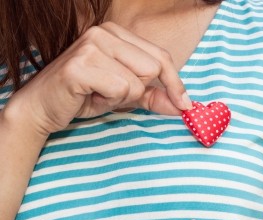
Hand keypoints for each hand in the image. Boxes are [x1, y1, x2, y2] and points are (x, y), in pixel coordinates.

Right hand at [4, 22, 191, 135]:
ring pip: (137, 82)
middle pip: (153, 68)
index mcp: (116, 33)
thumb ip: (153, 96)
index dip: (175, 82)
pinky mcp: (81, 65)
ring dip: (120, 98)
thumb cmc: (84, 97)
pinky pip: (120, 89)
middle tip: (111, 93)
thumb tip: (182, 106)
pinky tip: (89, 97)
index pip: (161, 56)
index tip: (184, 104)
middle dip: (138, 90)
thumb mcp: (125, 95)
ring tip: (97, 94)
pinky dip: (108, 102)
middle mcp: (104, 32)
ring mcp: (91, 45)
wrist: (41, 108)